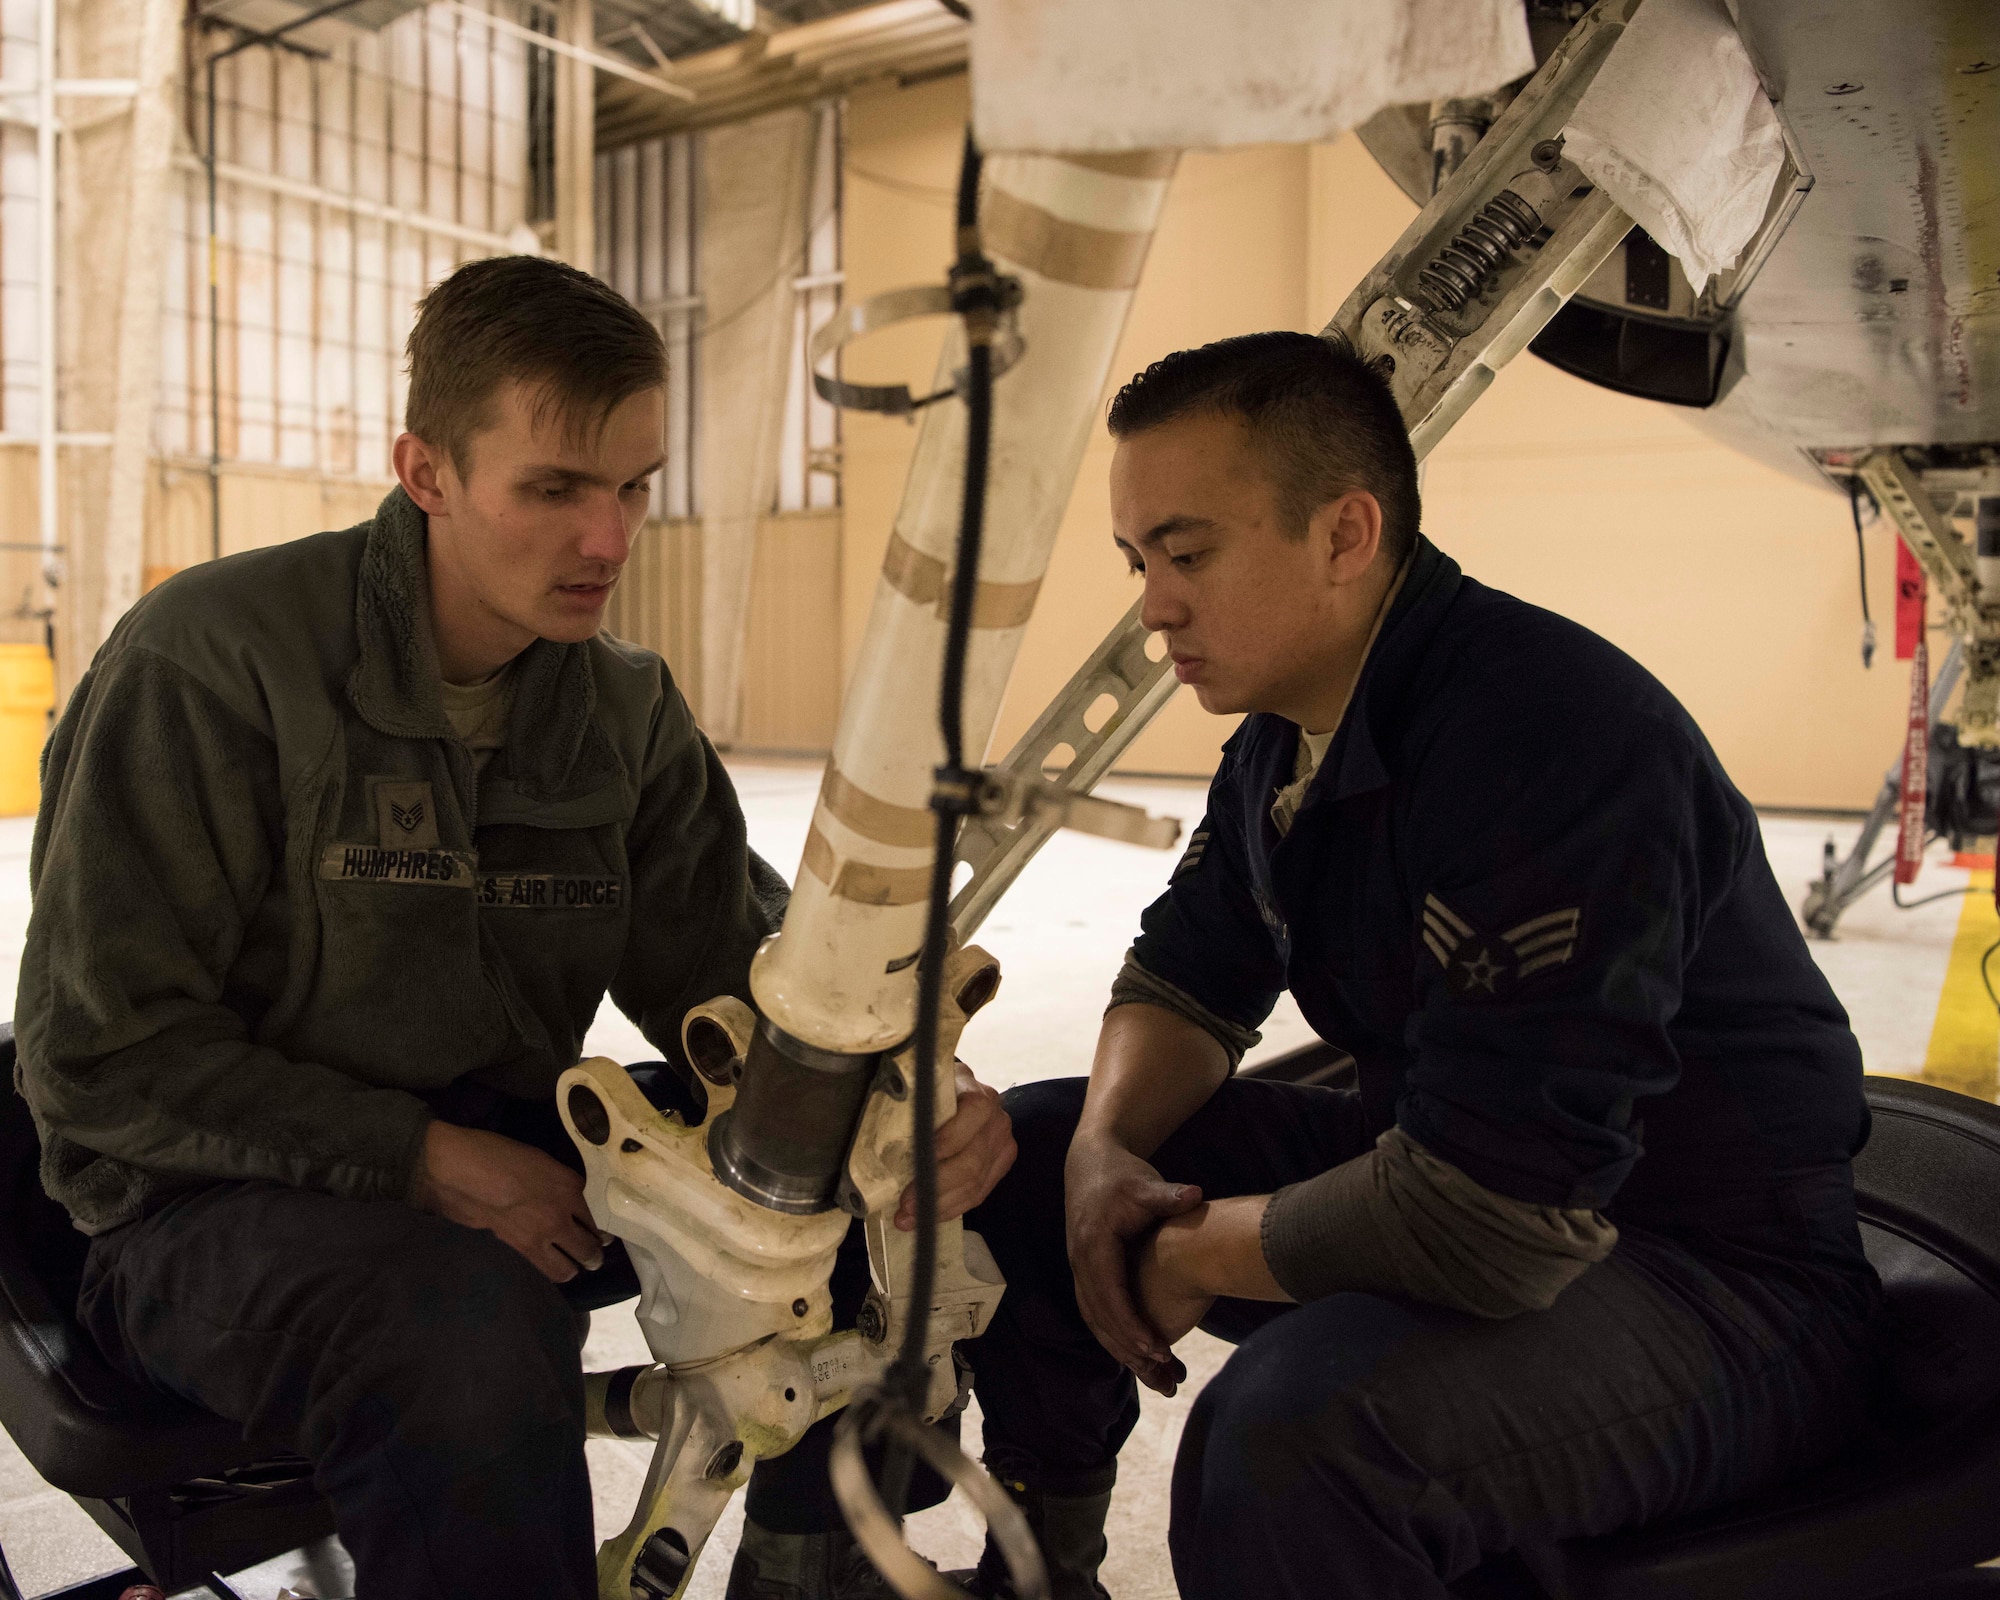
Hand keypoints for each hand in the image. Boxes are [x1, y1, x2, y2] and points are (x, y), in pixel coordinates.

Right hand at [411, 1121, 607, 1282]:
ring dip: (576, 1267)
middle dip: (595, 1255)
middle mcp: (561, 1216)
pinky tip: (552, 1264)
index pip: (597, 1217)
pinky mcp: (519, 1250)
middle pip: (590, 1247)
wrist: (460, 1172)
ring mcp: (540, 1236)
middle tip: (595, 1255)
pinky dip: (554, 1269)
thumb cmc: (498, 1155)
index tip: (604, 1233)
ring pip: (570, 1267)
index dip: (603, 1228)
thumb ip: (563, 1182)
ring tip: (576, 1265)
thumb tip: (572, 1198)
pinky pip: (546, 1268)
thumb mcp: (542, 1160)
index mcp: (570, 1188)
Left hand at [896, 1061, 1016, 1230]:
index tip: (920, 1160)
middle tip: (906, 1204)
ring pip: (975, 1183)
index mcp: (979, 1094)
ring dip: (940, 1205)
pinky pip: (978, 1194)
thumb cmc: (934, 1095)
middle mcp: (996, 1119)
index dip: (948, 1138)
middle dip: (936, 1186)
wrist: (959, 1095)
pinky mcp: (1001, 1165)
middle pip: (972, 1159)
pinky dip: (952, 1208)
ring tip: (910, 1218)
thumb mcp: (925, 1088)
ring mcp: (1002, 1144)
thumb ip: (914, 1103)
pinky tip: (929, 1216)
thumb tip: (881, 1131)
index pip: (972, 1113)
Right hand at [1064, 1133, 1203, 1392]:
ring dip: (1122, 1351)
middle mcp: (1081, 1263)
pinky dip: (1115, 1339)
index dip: (1133, 1325)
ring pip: (1096, 1322)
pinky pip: (1097, 1315)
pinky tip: (1139, 1358)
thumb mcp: (1144, 1182)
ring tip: (1157, 1377)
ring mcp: (1079, 1271)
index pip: (1111, 1295)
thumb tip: (1196, 1194)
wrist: (1089, 1164)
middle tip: (1163, 1374)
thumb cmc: (1121, 1175)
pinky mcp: (1085, 1275)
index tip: (1158, 1349)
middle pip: (1101, 1317)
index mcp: (1094, 1245)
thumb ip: (1169, 1195)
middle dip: (1129, 1349)